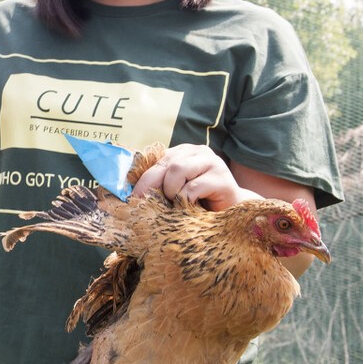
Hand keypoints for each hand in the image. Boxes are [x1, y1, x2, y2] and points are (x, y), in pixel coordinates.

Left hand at [131, 144, 254, 210]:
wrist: (232, 212)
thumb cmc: (200, 202)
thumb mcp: (177, 190)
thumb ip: (160, 184)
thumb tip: (131, 192)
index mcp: (184, 152)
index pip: (157, 159)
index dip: (141, 178)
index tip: (130, 196)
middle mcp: (198, 152)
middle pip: (166, 163)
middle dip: (150, 185)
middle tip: (142, 203)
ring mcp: (212, 162)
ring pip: (177, 169)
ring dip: (170, 190)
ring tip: (175, 204)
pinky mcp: (222, 178)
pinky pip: (192, 187)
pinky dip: (184, 200)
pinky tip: (188, 208)